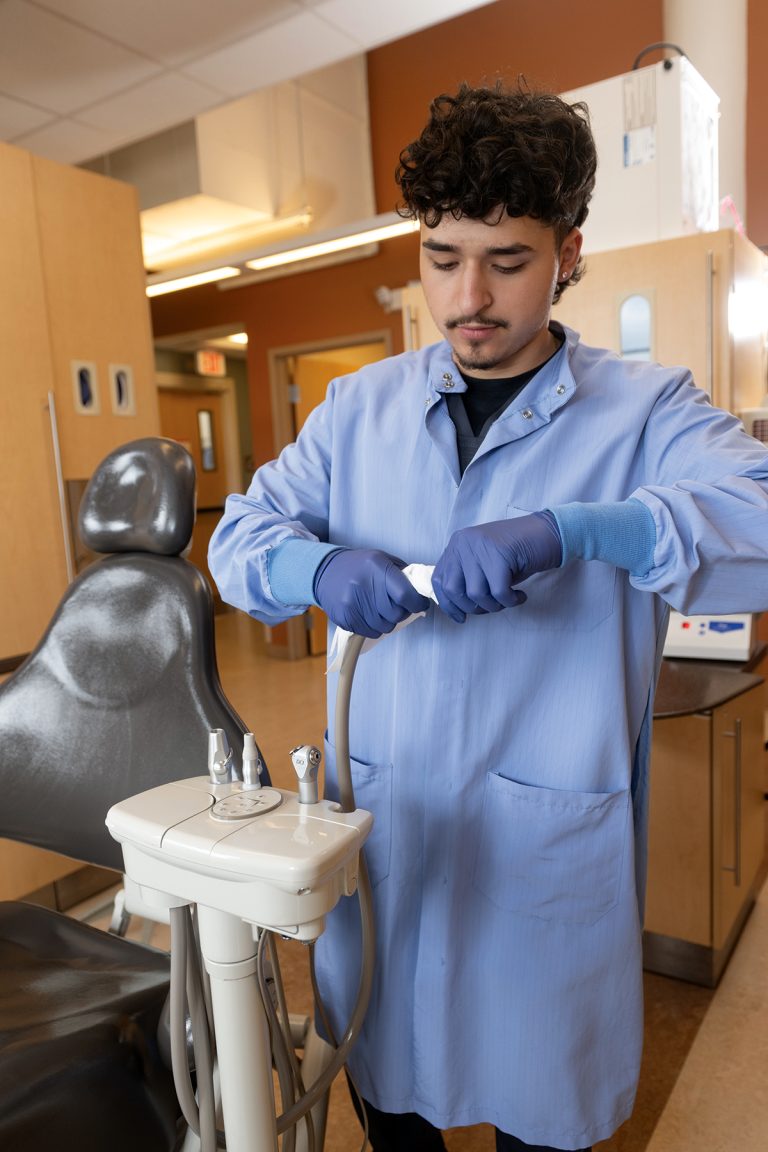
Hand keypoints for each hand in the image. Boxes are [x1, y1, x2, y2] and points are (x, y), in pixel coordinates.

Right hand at [313, 548, 430, 638]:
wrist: (325, 572)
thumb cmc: (359, 566)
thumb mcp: (381, 560)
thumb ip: (402, 574)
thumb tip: (421, 592)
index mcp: (377, 567)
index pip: (405, 594)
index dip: (417, 603)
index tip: (419, 603)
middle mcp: (364, 585)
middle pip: (396, 614)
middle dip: (402, 612)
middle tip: (397, 605)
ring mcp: (353, 603)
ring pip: (386, 626)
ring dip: (388, 620)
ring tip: (380, 608)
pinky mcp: (345, 618)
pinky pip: (371, 632)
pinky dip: (374, 627)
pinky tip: (368, 613)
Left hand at [432, 511, 561, 622]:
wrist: (548, 533)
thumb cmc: (517, 554)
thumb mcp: (484, 564)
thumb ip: (466, 578)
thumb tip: (455, 609)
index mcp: (457, 544)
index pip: (439, 580)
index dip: (448, 604)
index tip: (460, 617)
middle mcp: (464, 543)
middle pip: (454, 590)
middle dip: (473, 608)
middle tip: (492, 606)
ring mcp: (481, 547)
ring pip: (476, 595)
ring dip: (494, 606)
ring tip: (509, 599)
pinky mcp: (500, 554)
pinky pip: (499, 593)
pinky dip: (510, 601)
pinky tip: (520, 596)